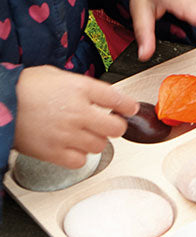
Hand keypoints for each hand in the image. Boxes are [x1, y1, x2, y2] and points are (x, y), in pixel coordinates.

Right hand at [13, 66, 138, 168]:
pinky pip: (79, 161)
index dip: (128, 106)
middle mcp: (76, 112)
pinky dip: (79, 156)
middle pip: (115, 127)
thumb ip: (82, 86)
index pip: (117, 99)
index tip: (130, 109)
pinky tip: (71, 147)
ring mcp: (65, 134)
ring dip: (95, 141)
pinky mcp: (52, 152)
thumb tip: (100, 96)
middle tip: (108, 125)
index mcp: (80, 89)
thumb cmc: (24, 86)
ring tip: (84, 135)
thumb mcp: (58, 75)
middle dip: (115, 126)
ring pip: (99, 145)